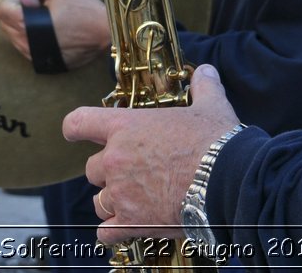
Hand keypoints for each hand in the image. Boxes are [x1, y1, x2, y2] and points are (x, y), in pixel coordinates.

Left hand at [0, 0, 109, 68]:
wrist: (106, 32)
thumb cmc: (84, 9)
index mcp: (26, 24)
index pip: (2, 9)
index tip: (37, 0)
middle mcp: (25, 44)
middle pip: (5, 23)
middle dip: (20, 12)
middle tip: (45, 9)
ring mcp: (33, 56)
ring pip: (14, 36)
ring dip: (26, 25)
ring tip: (51, 21)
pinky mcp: (42, 62)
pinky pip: (27, 47)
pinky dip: (33, 37)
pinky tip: (53, 32)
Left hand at [63, 64, 241, 244]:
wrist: (227, 179)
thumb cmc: (215, 140)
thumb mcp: (211, 106)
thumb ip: (204, 87)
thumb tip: (207, 71)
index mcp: (125, 127)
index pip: (79, 122)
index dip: (74, 128)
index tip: (74, 133)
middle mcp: (115, 159)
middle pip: (91, 168)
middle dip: (108, 172)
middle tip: (133, 172)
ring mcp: (121, 193)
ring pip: (99, 201)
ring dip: (112, 201)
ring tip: (134, 200)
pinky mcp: (132, 222)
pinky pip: (106, 231)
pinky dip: (115, 230)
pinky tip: (129, 225)